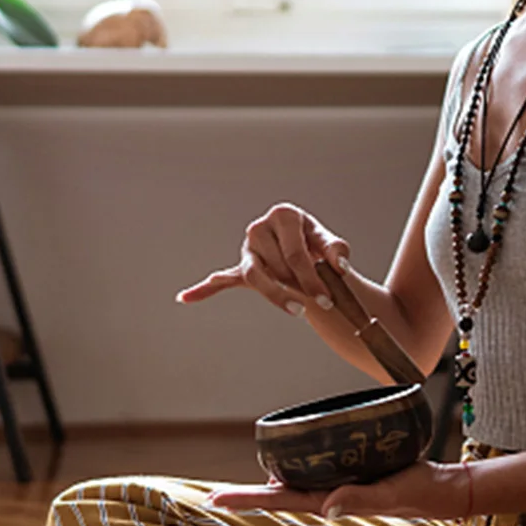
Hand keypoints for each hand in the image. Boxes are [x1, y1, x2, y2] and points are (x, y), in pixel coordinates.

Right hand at [176, 202, 351, 318]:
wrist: (308, 252)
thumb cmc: (319, 246)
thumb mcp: (331, 243)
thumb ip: (337, 251)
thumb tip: (340, 267)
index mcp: (283, 215)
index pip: (295, 252)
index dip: (313, 277)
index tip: (327, 298)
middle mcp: (260, 228)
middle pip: (278, 266)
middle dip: (300, 286)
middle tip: (320, 303)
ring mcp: (248, 249)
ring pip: (255, 276)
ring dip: (275, 295)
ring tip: (297, 311)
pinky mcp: (241, 268)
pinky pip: (222, 280)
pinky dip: (203, 290)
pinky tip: (186, 298)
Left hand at [209, 460, 471, 520]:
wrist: (443, 490)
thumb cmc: (420, 493)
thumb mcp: (391, 495)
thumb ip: (360, 500)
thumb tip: (326, 508)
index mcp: (330, 502)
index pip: (278, 501)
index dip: (246, 500)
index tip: (213, 500)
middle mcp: (328, 496)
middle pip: (277, 495)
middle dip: (246, 497)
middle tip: (211, 497)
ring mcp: (337, 486)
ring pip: (293, 485)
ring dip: (266, 486)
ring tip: (238, 488)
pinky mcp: (350, 473)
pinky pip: (313, 472)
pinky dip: (293, 469)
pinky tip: (285, 463)